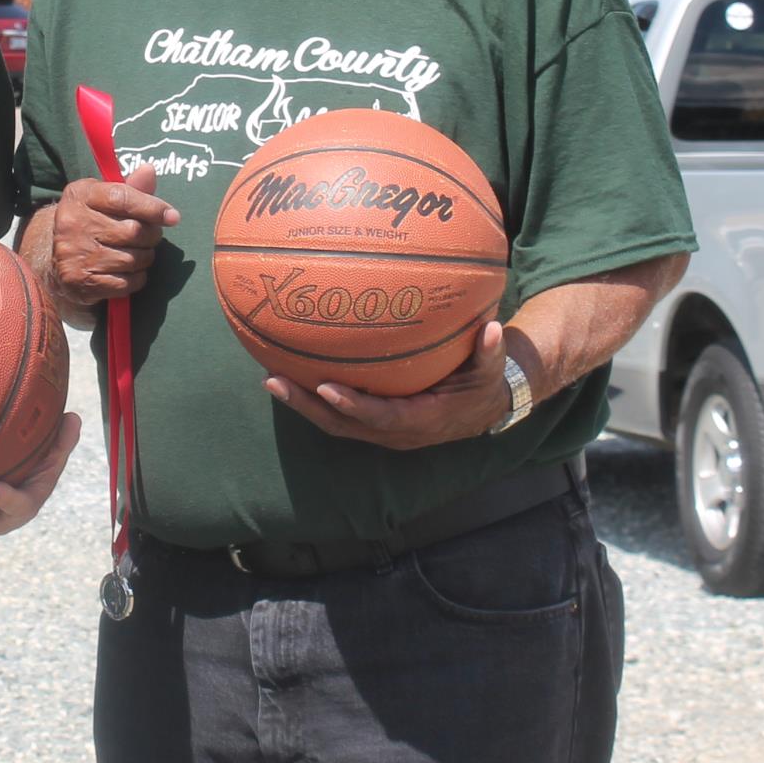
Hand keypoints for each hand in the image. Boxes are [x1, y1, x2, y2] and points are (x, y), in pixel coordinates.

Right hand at [47, 166, 177, 309]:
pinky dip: (136, 278)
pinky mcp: (79, 281)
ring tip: (138, 253)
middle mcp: (72, 223)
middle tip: (151, 236)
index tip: (173, 216)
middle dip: (151, 236)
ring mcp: (74, 254)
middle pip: (132, 231)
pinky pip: (126, 283)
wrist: (57, 259)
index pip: (122, 198)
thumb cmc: (92, 223)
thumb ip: (131, 187)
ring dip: (144, 258)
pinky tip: (128, 272)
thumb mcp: (105, 199)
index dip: (152, 207)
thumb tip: (150, 170)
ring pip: (132, 259)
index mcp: (79, 195)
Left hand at [264, 320, 514, 450]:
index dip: (353, 406)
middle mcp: (396, 433)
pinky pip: (339, 415)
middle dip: (308, 406)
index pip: (381, 418)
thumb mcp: (491, 371)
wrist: (483, 410)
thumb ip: (490, 353)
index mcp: (422, 421)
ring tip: (271, 378)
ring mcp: (382, 431)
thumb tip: (492, 329)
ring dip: (302, 404)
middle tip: (275, 381)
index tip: (327, 388)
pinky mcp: (374, 424)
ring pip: (334, 423)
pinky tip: (291, 373)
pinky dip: (313, 399)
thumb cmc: (483, 385)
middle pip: (343, 425)